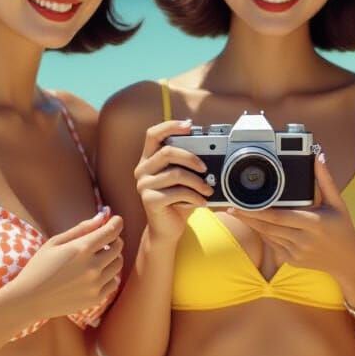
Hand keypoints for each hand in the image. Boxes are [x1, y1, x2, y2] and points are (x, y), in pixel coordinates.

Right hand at [7, 208, 124, 321]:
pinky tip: (96, 274)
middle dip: (114, 240)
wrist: (28, 300)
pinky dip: (109, 276)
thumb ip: (80, 229)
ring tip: (98, 257)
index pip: (111, 232)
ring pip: (118, 265)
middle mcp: (92, 267)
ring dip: (112, 257)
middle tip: (104, 240)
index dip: (116, 223)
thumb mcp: (55, 242)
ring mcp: (95, 284)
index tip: (117, 220)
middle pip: (118, 247)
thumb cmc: (39, 267)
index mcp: (81, 249)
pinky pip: (113, 283)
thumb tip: (101, 217)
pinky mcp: (95, 299)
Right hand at [134, 119, 213, 241]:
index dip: (170, 126)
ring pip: (176, 174)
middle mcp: (142, 170)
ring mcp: (143, 185)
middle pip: (167, 152)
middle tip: (206, 168)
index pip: (153, 134)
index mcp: (148, 159)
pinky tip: (202, 202)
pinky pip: (177, 192)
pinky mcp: (149, 200)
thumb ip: (188, 164)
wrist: (167, 230)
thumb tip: (213, 152)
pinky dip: (195, 197)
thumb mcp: (183, 179)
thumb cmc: (177, 201)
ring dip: (197, 182)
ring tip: (208, 190)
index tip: (189, 126)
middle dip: (191, 157)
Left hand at [229, 151, 354, 275]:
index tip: (242, 204)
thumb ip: (325, 179)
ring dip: (253, 226)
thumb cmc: (343, 227)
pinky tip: (257, 225)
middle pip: (268, 228)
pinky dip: (264, 235)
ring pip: (268, 237)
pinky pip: (273, 246)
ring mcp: (297, 253)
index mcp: (314, 223)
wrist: (349, 260)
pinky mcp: (293, 261)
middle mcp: (303, 240)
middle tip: (231, 208)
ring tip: (238, 213)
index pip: (279, 217)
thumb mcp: (337, 202)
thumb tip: (319, 157)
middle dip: (248, 217)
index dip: (258, 211)